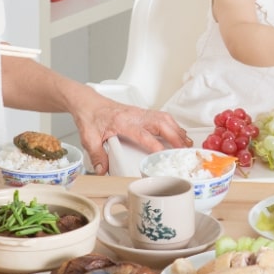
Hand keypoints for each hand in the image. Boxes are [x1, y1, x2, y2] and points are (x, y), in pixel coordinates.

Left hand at [72, 95, 190, 174]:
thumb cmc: (90, 116)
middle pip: (161, 123)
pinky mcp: (142, 113)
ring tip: (186, 143)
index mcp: (123, 122)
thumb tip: (102, 170)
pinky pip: (162, 117)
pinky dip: (173, 125)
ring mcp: (140, 113)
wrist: (88, 102)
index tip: (164, 155)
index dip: (155, 145)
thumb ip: (96, 155)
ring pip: (165, 118)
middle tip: (184, 150)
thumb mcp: (89, 137)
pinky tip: (177, 133)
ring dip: (177, 130)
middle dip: (175, 137)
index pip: (143, 134)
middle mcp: (135, 116)